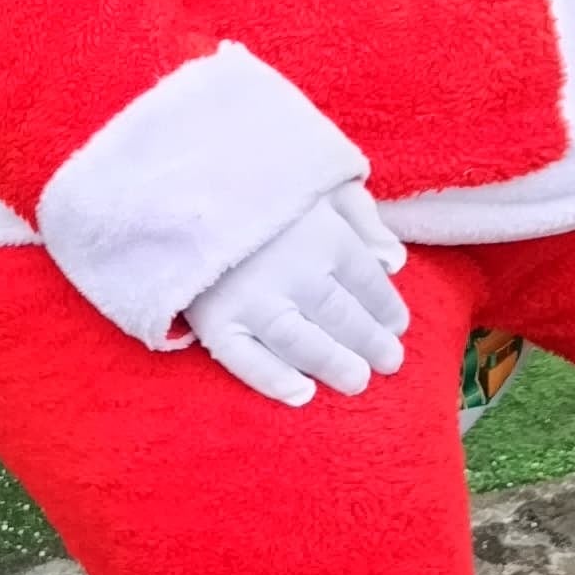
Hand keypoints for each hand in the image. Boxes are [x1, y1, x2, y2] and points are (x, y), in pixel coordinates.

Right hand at [185, 188, 410, 407]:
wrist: (177, 180)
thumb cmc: (259, 180)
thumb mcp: (319, 183)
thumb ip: (361, 217)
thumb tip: (395, 262)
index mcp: (325, 235)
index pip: (368, 282)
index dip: (386, 308)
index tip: (396, 325)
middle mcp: (295, 272)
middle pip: (344, 317)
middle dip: (372, 342)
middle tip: (389, 362)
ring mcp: (254, 300)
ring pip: (305, 344)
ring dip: (335, 365)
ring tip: (358, 381)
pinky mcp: (214, 320)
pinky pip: (247, 361)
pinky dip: (274, 380)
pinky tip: (301, 394)